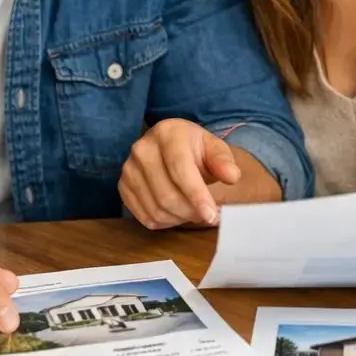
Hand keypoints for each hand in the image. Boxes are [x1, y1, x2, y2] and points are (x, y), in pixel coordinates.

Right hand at [119, 118, 243, 228]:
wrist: (170, 147)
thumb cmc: (195, 149)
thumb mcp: (214, 149)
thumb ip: (224, 161)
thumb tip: (232, 176)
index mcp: (168, 133)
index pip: (180, 169)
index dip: (196, 195)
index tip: (211, 214)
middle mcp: (142, 148)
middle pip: (167, 194)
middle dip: (191, 212)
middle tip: (208, 216)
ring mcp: (129, 168)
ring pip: (156, 209)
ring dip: (180, 219)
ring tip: (194, 212)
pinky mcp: (123, 186)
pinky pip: (143, 216)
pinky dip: (164, 222)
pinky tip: (177, 213)